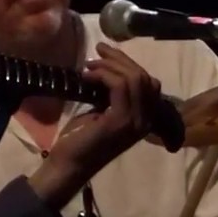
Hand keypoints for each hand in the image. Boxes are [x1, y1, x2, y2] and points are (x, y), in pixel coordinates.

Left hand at [29, 43, 161, 207]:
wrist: (68, 165)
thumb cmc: (81, 140)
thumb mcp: (101, 111)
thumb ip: (113, 96)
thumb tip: (109, 71)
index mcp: (145, 118)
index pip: (149, 82)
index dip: (129, 64)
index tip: (106, 53)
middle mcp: (146, 120)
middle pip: (144, 77)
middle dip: (120, 59)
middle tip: (98, 50)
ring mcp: (136, 122)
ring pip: (134, 79)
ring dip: (109, 66)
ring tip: (89, 65)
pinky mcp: (120, 121)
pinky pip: (119, 86)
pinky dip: (103, 75)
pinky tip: (87, 76)